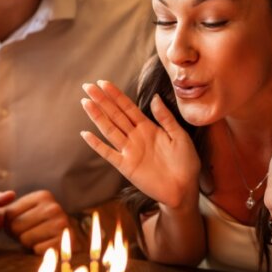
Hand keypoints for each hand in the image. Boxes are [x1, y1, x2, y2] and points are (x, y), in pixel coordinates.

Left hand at [3, 189, 74, 254]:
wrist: (71, 238)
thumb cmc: (42, 225)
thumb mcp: (26, 212)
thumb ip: (5, 212)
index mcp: (43, 196)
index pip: (9, 214)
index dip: (10, 223)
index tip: (24, 224)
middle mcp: (53, 207)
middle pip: (16, 227)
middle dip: (19, 234)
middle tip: (32, 233)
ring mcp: (61, 224)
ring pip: (25, 239)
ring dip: (29, 243)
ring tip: (39, 239)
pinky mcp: (65, 242)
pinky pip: (37, 250)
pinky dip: (39, 251)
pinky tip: (47, 246)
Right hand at [80, 80, 200, 208]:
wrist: (184, 189)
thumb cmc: (186, 162)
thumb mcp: (180, 135)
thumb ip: (166, 118)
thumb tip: (155, 97)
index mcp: (148, 128)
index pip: (128, 108)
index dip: (116, 95)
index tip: (103, 82)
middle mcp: (136, 137)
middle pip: (115, 115)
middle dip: (102, 100)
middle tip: (87, 86)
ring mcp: (129, 151)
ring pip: (109, 130)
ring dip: (97, 117)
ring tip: (85, 103)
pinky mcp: (126, 166)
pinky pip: (108, 153)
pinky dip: (97, 144)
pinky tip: (86, 134)